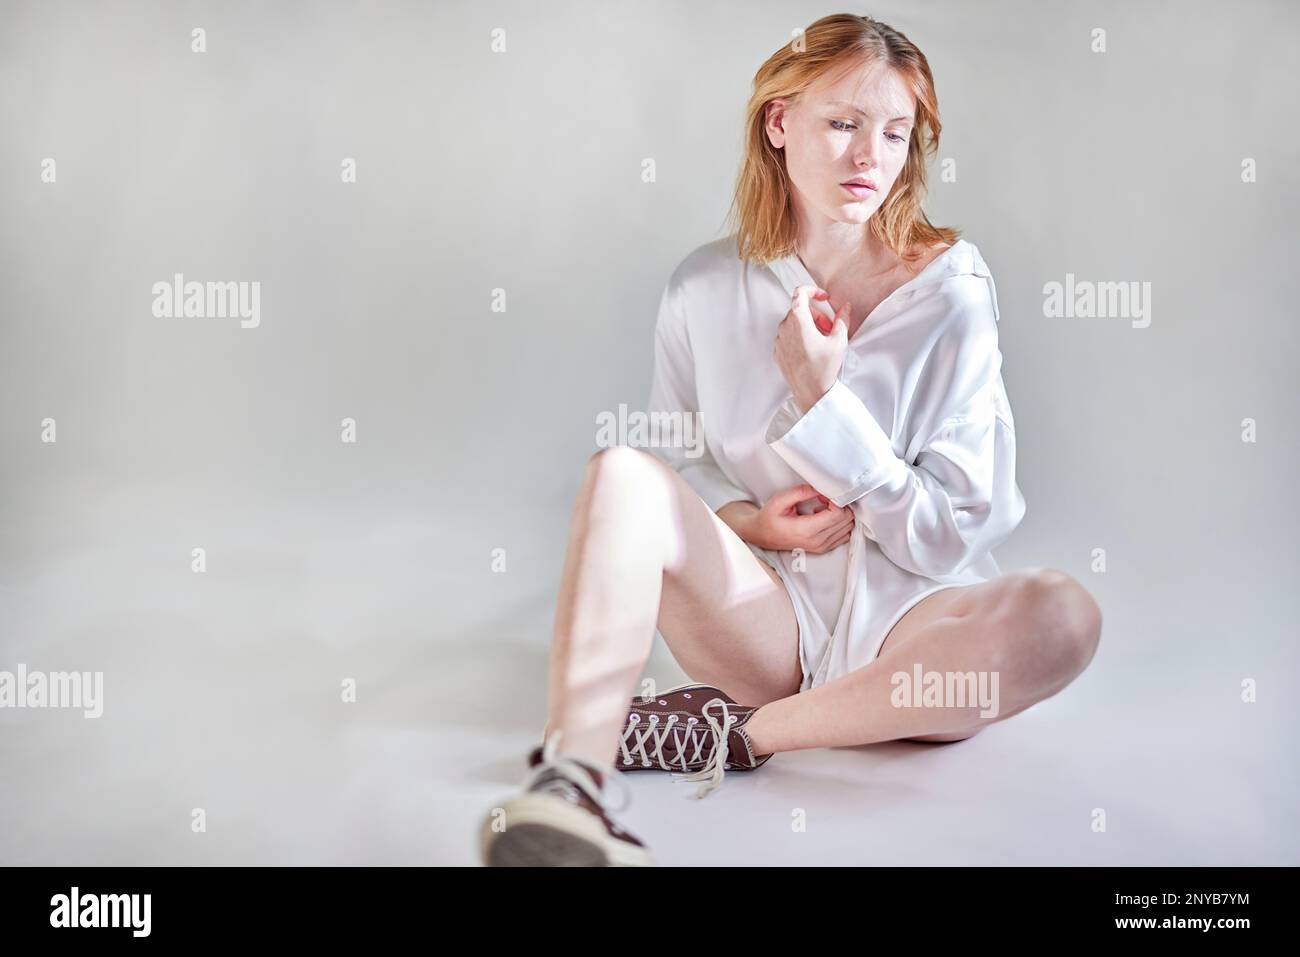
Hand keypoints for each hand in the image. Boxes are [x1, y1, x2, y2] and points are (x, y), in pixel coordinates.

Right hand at [746, 483, 854, 554]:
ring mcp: (821, 546)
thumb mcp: (780, 500)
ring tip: (825, 508)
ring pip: (848, 528)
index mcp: (806, 530)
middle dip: (840, 505)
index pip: (838, 514)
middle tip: (825, 499)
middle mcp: (817, 541)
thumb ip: (801, 492)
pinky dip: (840, 524)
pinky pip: (844, 535)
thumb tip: (821, 488)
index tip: (824, 495)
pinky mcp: (823, 548)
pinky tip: (826, 518)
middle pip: (846, 520)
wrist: (762, 535)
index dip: (836, 500)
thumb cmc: (769, 518)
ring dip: (841, 515)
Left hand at [773, 285, 851, 413]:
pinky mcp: (777, 351)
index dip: (814, 291)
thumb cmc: (824, 367)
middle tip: (830, 328)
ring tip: (822, 341)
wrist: (811, 392)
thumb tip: (845, 307)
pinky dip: (800, 337)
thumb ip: (842, 318)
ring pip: (794, 323)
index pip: (800, 292)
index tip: (824, 297)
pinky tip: (812, 350)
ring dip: (809, 326)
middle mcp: (784, 327)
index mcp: (798, 320)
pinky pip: (788, 336)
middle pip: (800, 310)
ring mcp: (779, 340)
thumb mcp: (839, 340)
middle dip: (817, 315)